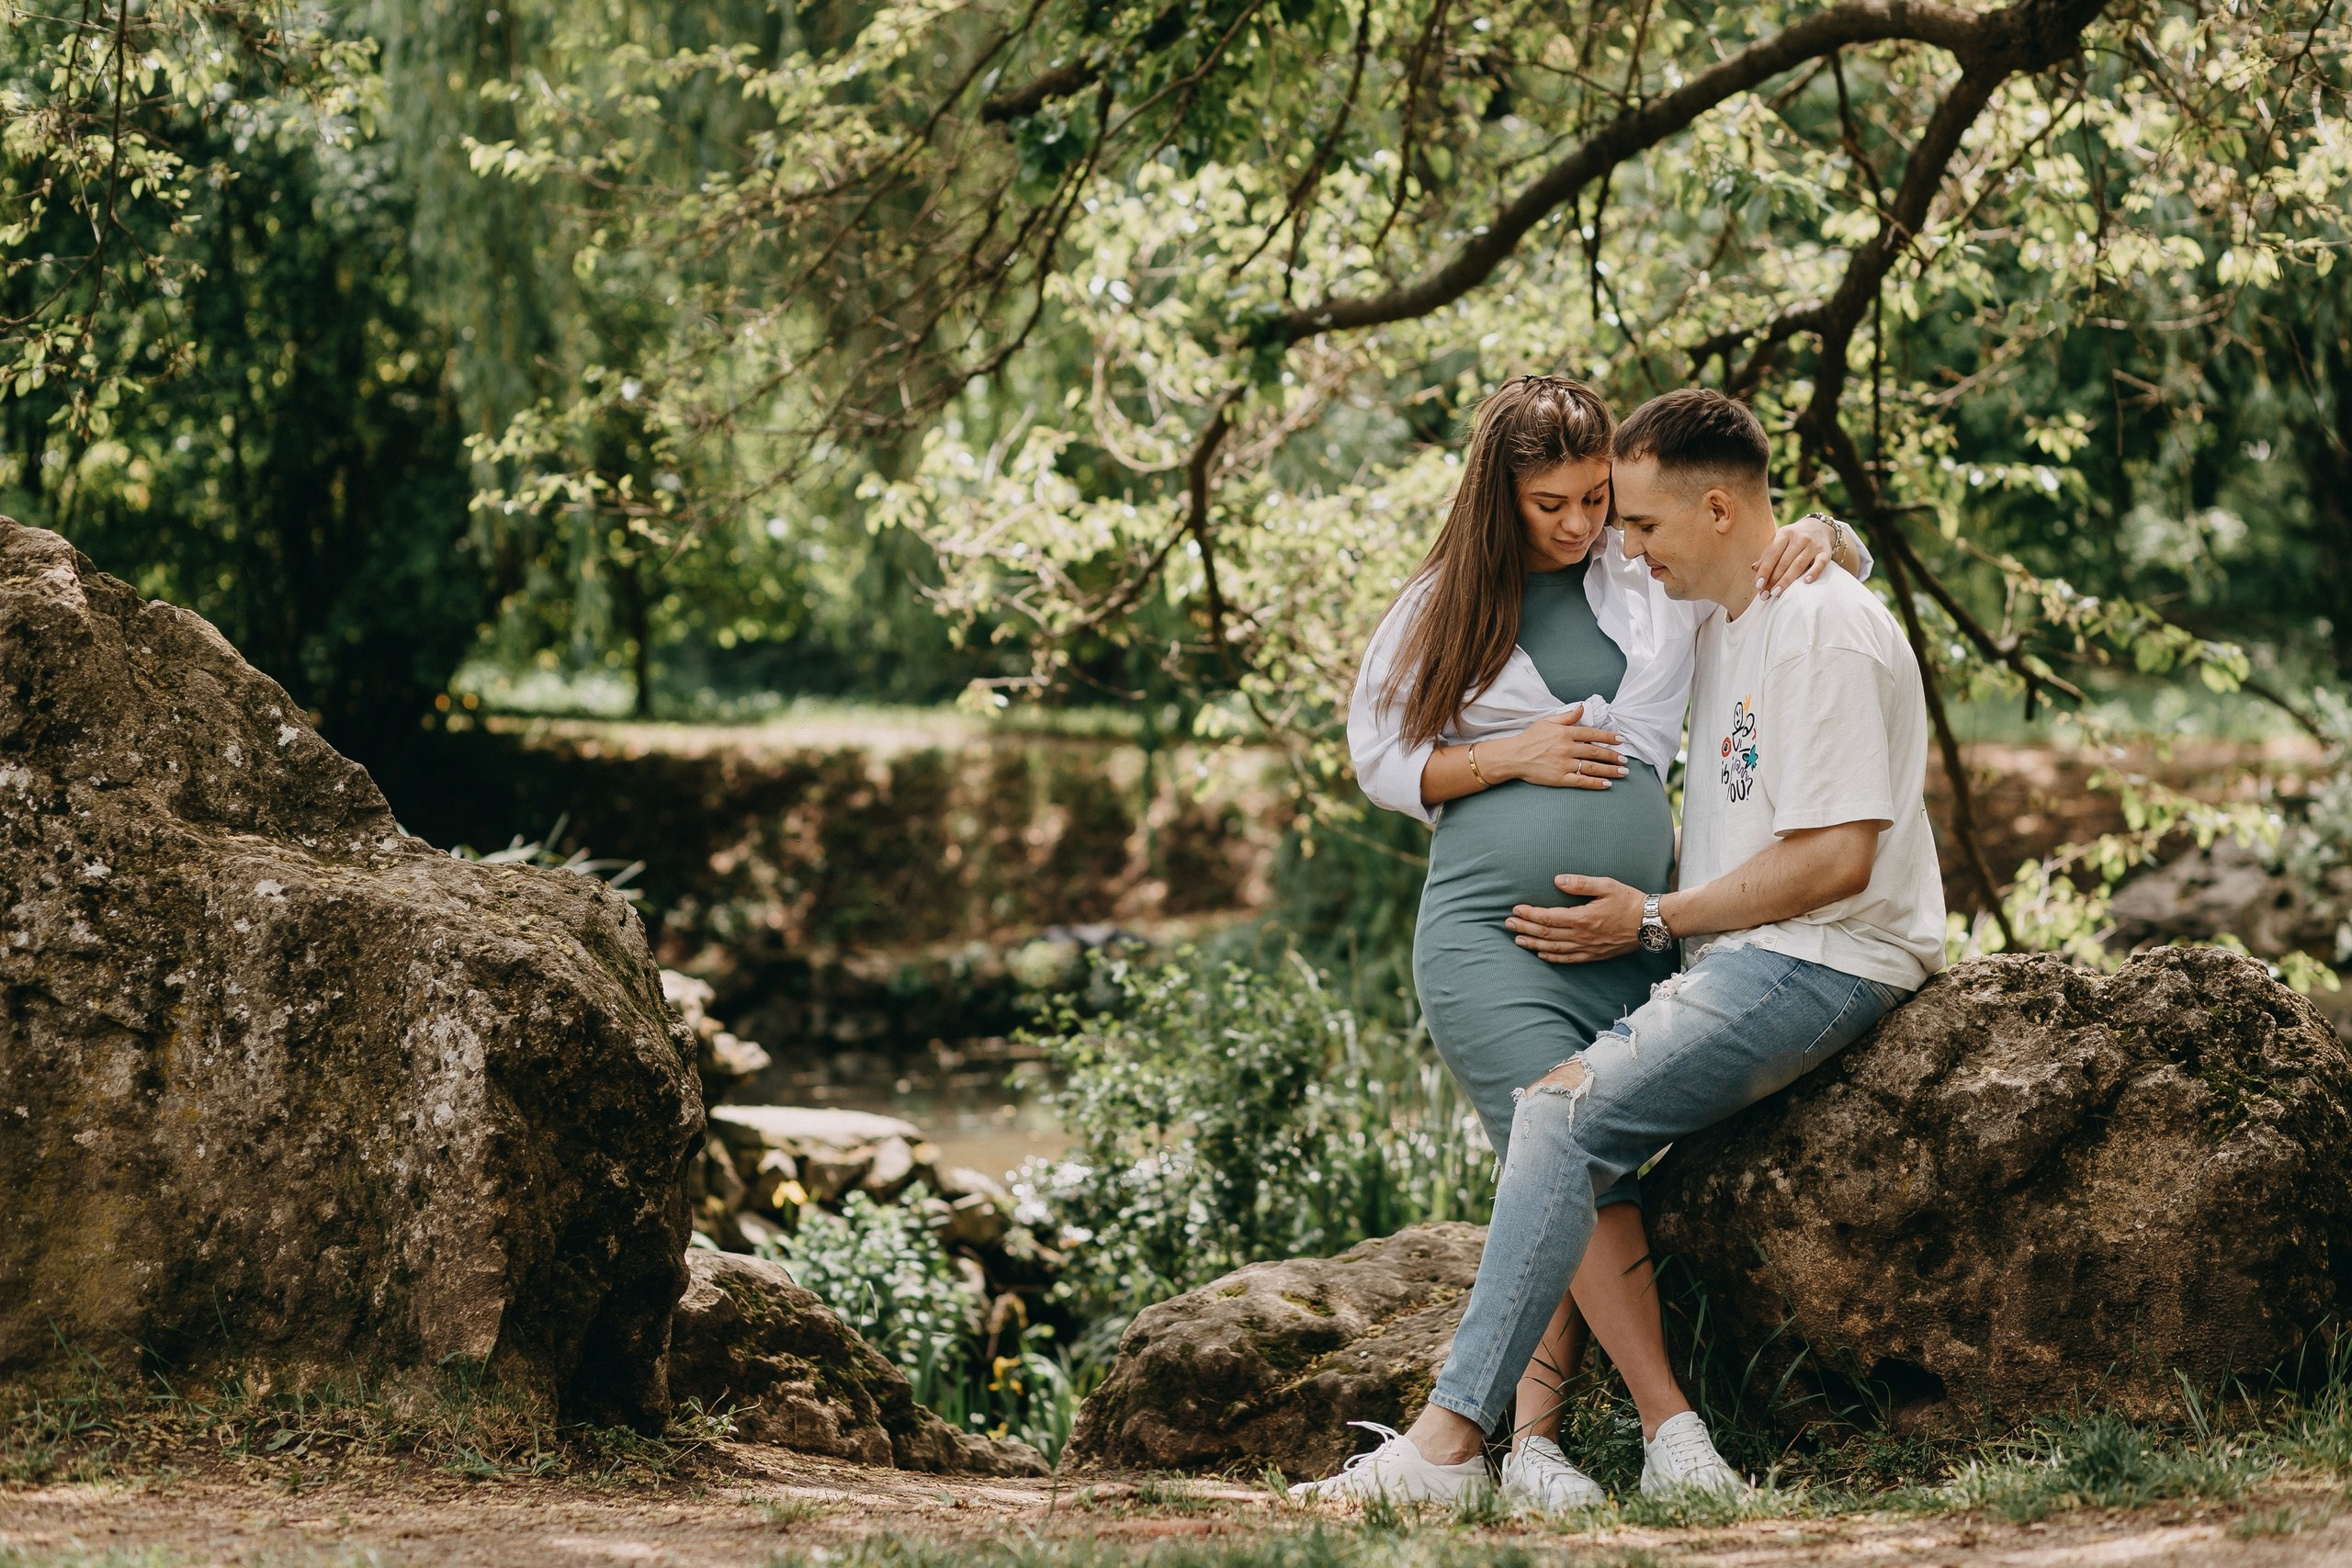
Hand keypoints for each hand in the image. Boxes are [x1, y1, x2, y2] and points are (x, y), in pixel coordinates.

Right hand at [1489, 706, 1628, 790]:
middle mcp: (1567, 748)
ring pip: (1592, 767)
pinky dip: (1595, 783)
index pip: (1592, 733)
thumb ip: (1566, 716)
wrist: (1513, 757)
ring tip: (1623, 772)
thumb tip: (1582, 708)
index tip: (1621, 740)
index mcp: (1565, 733)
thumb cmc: (1529, 738)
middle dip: (1613, 756)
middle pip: (1595, 751)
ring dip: (1610, 770)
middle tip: (1625, 760)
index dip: (1608, 737)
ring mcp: (1564, 764)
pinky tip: (1607, 784)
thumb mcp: (1547, 722)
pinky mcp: (1559, 778)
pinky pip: (1581, 781)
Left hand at [1505, 874, 1645, 962]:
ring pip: (1554, 948)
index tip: (1516, 909)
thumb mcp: (1606, 885)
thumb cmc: (1629, 901)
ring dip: (1534, 943)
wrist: (1651, 923)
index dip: (1530, 914)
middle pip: (1547, 934)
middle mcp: (1582, 936)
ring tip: (1518, 939)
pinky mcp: (1595, 955)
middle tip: (1508, 924)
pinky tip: (1541, 954)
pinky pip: (1569, 959)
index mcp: (1582, 918)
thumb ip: (1580, 883)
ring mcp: (1588, 948)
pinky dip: (1553, 957)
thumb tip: (1557, 880)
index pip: (1548, 917)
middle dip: (1525, 928)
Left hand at [1752, 513, 1841, 597]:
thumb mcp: (1779, 541)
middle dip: (1773, 580)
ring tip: (1776, 593)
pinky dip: (1814, 572)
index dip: (1765, 570)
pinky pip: (1820, 563)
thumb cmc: (1793, 539)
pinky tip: (1806, 582)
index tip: (1758, 585)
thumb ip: (1767, 554)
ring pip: (1798, 564)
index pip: (1772, 554)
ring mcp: (1813, 544)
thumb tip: (1754, 569)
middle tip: (1766, 594)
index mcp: (1784, 533)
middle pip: (1784, 562)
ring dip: (1786, 580)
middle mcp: (1799, 537)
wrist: (1819, 527)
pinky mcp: (1826, 552)